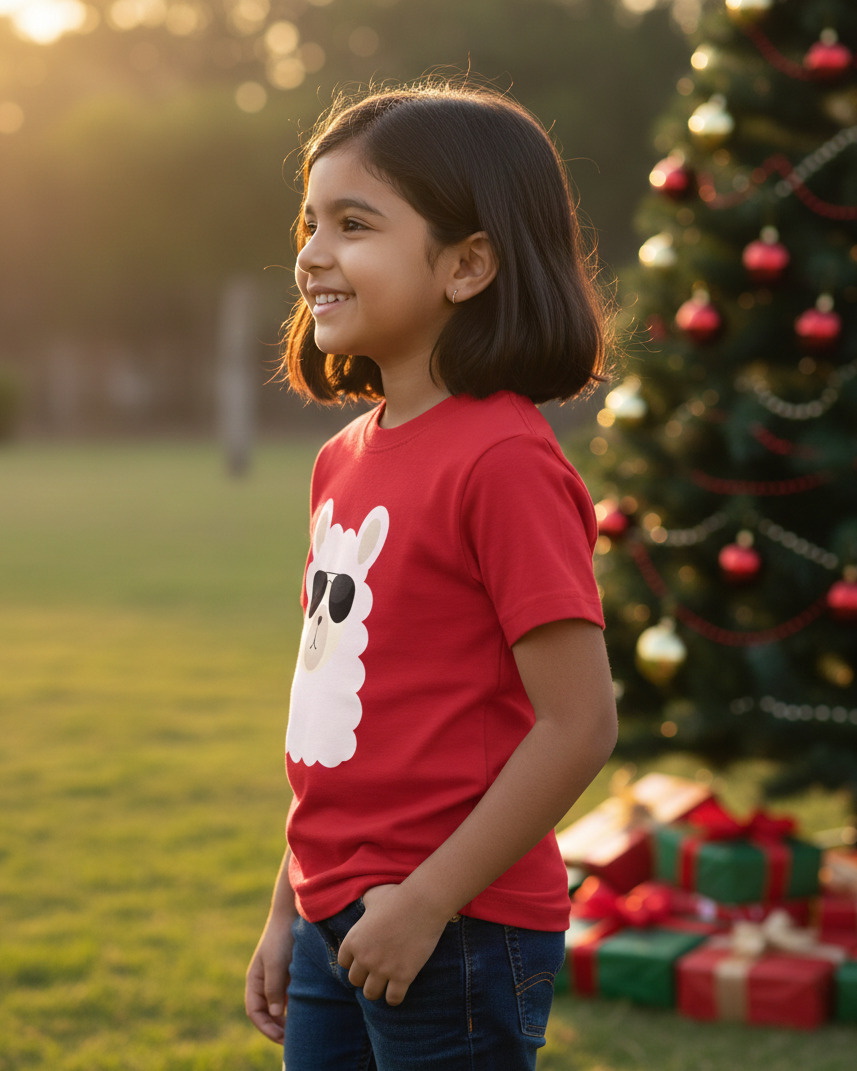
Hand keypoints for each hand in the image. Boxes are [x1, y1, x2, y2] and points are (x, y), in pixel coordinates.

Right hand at [245, 917, 296, 1043]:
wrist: (293, 915)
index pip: (255, 1012)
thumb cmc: (281, 938)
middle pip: (266, 1012)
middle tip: (292, 1040)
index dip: (265, 1027)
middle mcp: (263, 981)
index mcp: (255, 980)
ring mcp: (276, 978)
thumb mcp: (275, 963)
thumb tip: (275, 1014)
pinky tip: (304, 1012)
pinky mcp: (288, 973)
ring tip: (298, 1030)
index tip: (281, 1037)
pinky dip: (292, 1007)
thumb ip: (273, 988)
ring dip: (285, 1019)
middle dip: (276, 1028)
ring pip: (277, 1006)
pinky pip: (288, 996)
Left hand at [337, 883, 449, 1005]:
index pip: (344, 963)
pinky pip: (393, 999)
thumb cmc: (398, 896)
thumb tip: (366, 904)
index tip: (364, 958)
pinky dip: (395, 997)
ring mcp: (383, 969)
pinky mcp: (402, 976)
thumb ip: (365, 905)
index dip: (354, 961)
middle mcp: (364, 958)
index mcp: (353, 940)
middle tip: (377, 970)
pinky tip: (400, 988)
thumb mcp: (373, 896)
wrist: (422, 902)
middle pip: (355, 981)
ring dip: (378, 989)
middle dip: (365, 976)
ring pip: (371, 994)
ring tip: (386, 982)